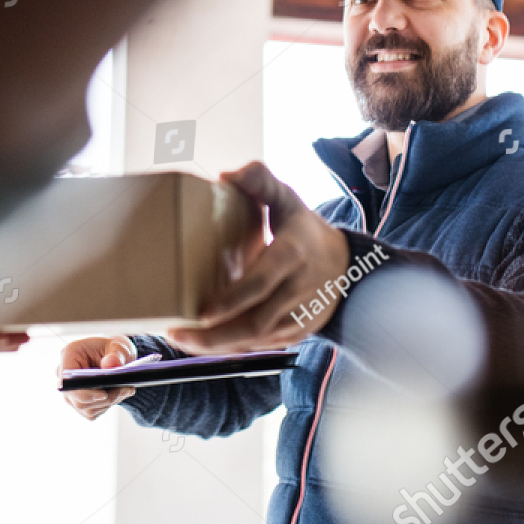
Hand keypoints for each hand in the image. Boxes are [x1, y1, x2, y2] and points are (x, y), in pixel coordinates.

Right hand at [58, 336, 137, 419]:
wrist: (115, 357)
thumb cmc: (113, 348)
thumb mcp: (119, 346)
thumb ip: (116, 354)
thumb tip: (111, 364)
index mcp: (69, 354)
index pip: (67, 380)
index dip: (82, 391)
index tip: (104, 394)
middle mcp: (64, 375)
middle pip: (79, 398)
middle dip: (105, 397)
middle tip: (126, 389)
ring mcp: (70, 391)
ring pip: (86, 408)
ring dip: (109, 401)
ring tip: (126, 389)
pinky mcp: (78, 403)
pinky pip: (91, 413)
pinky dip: (107, 405)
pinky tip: (119, 393)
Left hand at [168, 162, 348, 353]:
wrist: (347, 265)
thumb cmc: (305, 229)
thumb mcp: (288, 199)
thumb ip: (261, 182)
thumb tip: (227, 175)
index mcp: (293, 255)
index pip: (261, 283)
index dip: (233, 301)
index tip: (202, 312)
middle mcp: (298, 290)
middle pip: (255, 323)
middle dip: (214, 336)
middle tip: (175, 335)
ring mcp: (299, 316)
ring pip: (256, 340)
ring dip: (217, 346)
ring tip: (181, 340)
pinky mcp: (297, 333)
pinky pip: (262, 346)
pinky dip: (233, 348)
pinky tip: (204, 344)